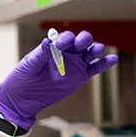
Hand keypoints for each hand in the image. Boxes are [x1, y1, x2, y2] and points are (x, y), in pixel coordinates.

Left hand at [0, 31, 118, 129]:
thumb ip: (41, 53)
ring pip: (90, 53)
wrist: (23, 98)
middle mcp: (67, 53)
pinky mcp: (80, 77)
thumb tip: (48, 42)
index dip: (65, 39)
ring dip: (96, 49)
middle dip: (83, 40)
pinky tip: (112, 59)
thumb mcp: (30, 64)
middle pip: (82, 42)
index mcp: (54, 47)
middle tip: (80, 45)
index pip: (65, 38)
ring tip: (97, 51)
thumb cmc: (23, 78)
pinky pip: (95, 69)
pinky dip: (104, 64)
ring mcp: (75, 64)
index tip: (61, 45)